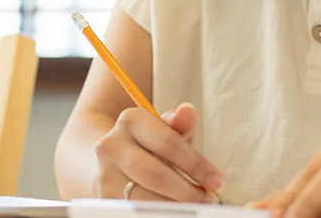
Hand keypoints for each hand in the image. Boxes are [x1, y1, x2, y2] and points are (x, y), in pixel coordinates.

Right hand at [92, 102, 224, 202]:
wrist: (113, 158)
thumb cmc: (149, 144)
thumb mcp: (166, 131)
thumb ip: (180, 124)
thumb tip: (188, 111)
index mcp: (131, 120)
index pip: (168, 142)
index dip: (196, 164)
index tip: (216, 181)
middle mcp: (111, 145)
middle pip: (155, 173)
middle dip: (186, 190)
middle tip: (206, 198)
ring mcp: (104, 173)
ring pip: (144, 197)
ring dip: (174, 205)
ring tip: (192, 205)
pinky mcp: (104, 197)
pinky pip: (136, 209)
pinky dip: (159, 212)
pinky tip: (173, 209)